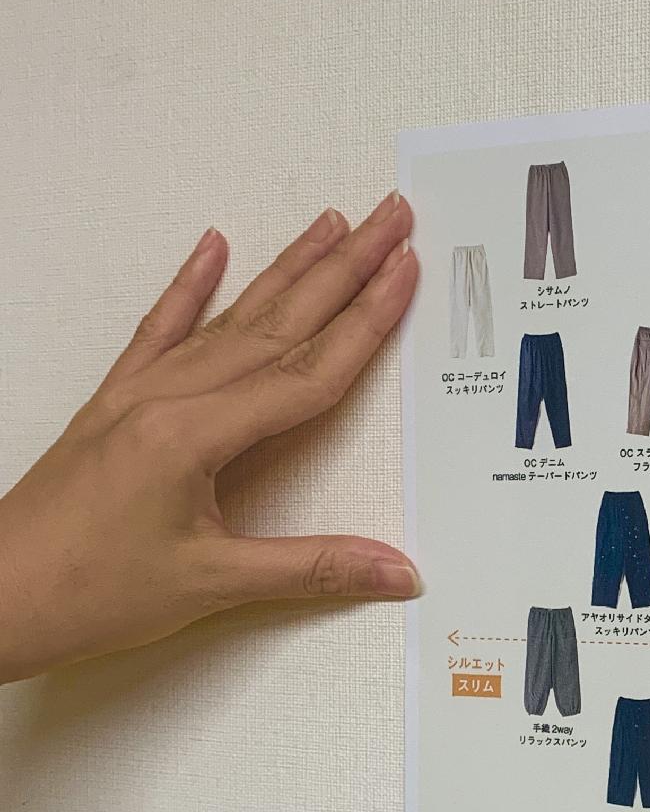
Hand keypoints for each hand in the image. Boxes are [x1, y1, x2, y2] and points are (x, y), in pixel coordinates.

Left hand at [0, 193, 420, 683]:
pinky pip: (161, 329)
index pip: (306, 372)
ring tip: (332, 225)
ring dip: (288, 268)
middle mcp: (167, 398)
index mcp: (193, 435)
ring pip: (231, 317)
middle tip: (390, 220)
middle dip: (344, 268)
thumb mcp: (213, 585)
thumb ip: (314, 568)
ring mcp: (140, 394)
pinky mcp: (116, 403)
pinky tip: (212, 247)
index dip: (365, 322)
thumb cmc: (84, 591)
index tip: (404, 273)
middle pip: (279, 323)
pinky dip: (190, 285)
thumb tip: (397, 569)